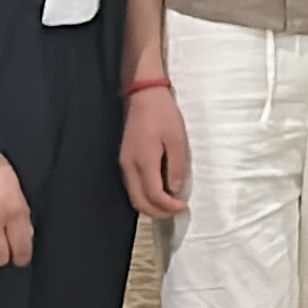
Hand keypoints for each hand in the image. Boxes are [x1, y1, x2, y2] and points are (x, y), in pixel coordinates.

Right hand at [119, 84, 190, 219]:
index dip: (168, 206)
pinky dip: (143, 195)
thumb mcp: (177, 138)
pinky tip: (156, 193)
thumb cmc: (163, 114)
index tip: (183, 206)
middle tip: (175, 212)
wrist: (143, 95)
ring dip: (149, 205)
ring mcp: (124, 163)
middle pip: (139, 201)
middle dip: (157, 212)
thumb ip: (176, 166)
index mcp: (144, 161)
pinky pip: (131, 186)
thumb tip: (174, 189)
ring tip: (168, 205)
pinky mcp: (124, 159)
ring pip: (133, 195)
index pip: (153, 195)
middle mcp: (130, 166)